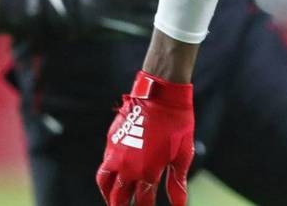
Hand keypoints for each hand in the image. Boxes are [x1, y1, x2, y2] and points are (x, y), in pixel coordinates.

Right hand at [97, 71, 194, 205]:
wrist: (160, 93)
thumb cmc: (177, 123)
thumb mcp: (182, 154)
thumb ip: (177, 182)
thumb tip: (180, 205)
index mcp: (148, 172)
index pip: (144, 201)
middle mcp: (128, 166)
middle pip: (119, 197)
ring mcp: (116, 153)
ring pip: (105, 183)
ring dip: (108, 195)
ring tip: (113, 201)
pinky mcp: (111, 141)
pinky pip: (104, 165)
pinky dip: (106, 177)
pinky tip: (112, 178)